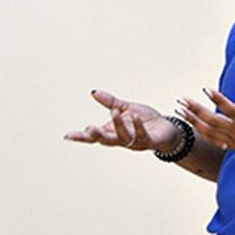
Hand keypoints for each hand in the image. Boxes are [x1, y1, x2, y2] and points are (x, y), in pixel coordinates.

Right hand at [64, 89, 181, 152]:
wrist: (168, 130)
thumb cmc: (145, 121)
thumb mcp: (126, 108)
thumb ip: (110, 102)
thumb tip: (93, 92)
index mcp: (113, 132)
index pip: (94, 136)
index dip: (81, 137)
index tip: (67, 136)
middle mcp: (122, 139)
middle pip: (106, 140)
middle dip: (97, 136)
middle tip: (88, 129)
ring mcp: (135, 142)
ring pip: (123, 138)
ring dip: (118, 125)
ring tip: (114, 113)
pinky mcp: (149, 141)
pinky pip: (142, 135)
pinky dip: (138, 126)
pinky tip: (135, 117)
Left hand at [176, 86, 234, 164]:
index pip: (230, 110)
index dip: (218, 99)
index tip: (205, 89)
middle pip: (213, 121)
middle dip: (196, 110)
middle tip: (182, 100)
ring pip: (210, 132)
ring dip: (194, 121)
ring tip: (180, 110)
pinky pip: (215, 140)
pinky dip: (202, 133)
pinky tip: (193, 126)